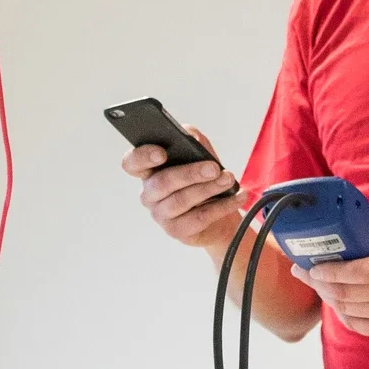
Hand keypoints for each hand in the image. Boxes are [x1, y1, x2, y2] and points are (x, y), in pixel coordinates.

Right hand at [121, 127, 241, 248]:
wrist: (220, 211)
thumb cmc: (202, 177)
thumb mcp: (199, 152)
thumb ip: (192, 139)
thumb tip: (190, 137)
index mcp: (148, 171)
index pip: (131, 163)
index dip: (142, 157)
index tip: (162, 153)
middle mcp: (149, 193)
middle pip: (162, 182)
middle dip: (190, 173)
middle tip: (214, 168)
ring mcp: (161, 214)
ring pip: (181, 200)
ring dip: (208, 188)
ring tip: (228, 180)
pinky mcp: (176, 231)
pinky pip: (199, 218)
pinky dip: (222, 206)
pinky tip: (237, 197)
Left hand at [295, 206, 368, 337]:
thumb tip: (352, 212)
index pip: (358, 273)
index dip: (332, 272)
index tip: (313, 265)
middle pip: (346, 293)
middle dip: (319, 283)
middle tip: (303, 272)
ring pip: (347, 309)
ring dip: (328, 296)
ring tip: (318, 283)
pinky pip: (356, 325)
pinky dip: (342, 313)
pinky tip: (336, 300)